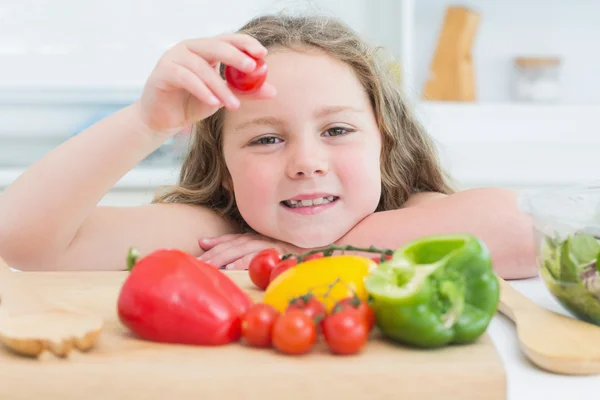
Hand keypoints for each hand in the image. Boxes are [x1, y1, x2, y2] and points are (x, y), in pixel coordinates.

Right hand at [136, 34, 276, 133]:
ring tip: (234, 104)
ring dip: (220, 87)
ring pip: (202, 67)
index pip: (228, 40)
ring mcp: (174, 57)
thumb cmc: (193, 104)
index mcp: (205, 49)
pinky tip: (214, 103)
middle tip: (251, 67)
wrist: (163, 119)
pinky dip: (201, 90)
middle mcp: (189, 48)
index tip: (262, 53)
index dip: (245, 43)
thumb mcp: (223, 97)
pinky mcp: (162, 72)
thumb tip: (273, 91)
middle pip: (215, 46)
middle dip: (235, 56)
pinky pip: (185, 78)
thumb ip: (245, 92)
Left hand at [197, 233, 303, 270]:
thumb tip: (220, 254)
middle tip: (197, 262)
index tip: (201, 244)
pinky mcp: (280, 253)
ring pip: (242, 249)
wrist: (324, 250)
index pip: (235, 238)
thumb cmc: (299, 252)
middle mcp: (263, 238)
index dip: (218, 241)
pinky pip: (260, 257)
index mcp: (260, 237)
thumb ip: (251, 250)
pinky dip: (245, 261)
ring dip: (223, 257)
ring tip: (208, 265)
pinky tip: (232, 267)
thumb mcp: (275, 250)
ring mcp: (271, 244)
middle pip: (233, 244)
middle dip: (214, 253)